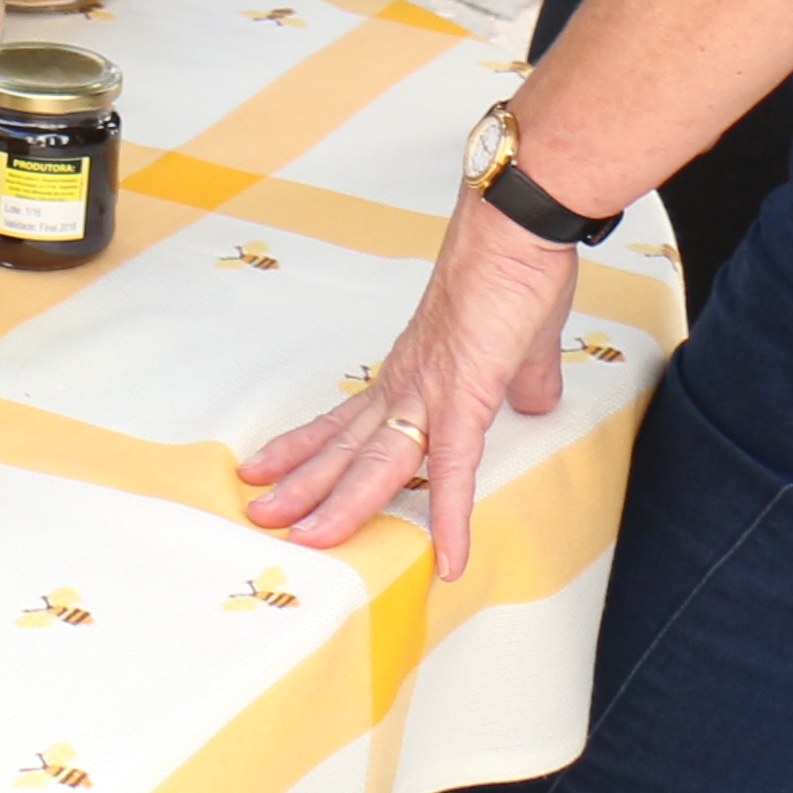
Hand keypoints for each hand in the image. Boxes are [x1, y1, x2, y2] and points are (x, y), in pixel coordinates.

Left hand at [238, 188, 579, 579]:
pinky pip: (452, 471)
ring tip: (305, 540)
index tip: (271, 470)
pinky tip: (448, 560)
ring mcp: (431, 394)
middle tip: (259, 514)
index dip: (307, 450)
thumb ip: (521, 381)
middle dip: (300, 486)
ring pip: (376, 464)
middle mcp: (407, 385)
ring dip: (340, 506)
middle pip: (344, 448)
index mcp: (409, 373)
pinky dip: (449, 517)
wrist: (513, 232)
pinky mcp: (466, 398)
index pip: (345, 421)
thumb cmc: (511, 275)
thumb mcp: (514, 346)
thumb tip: (533, 403)